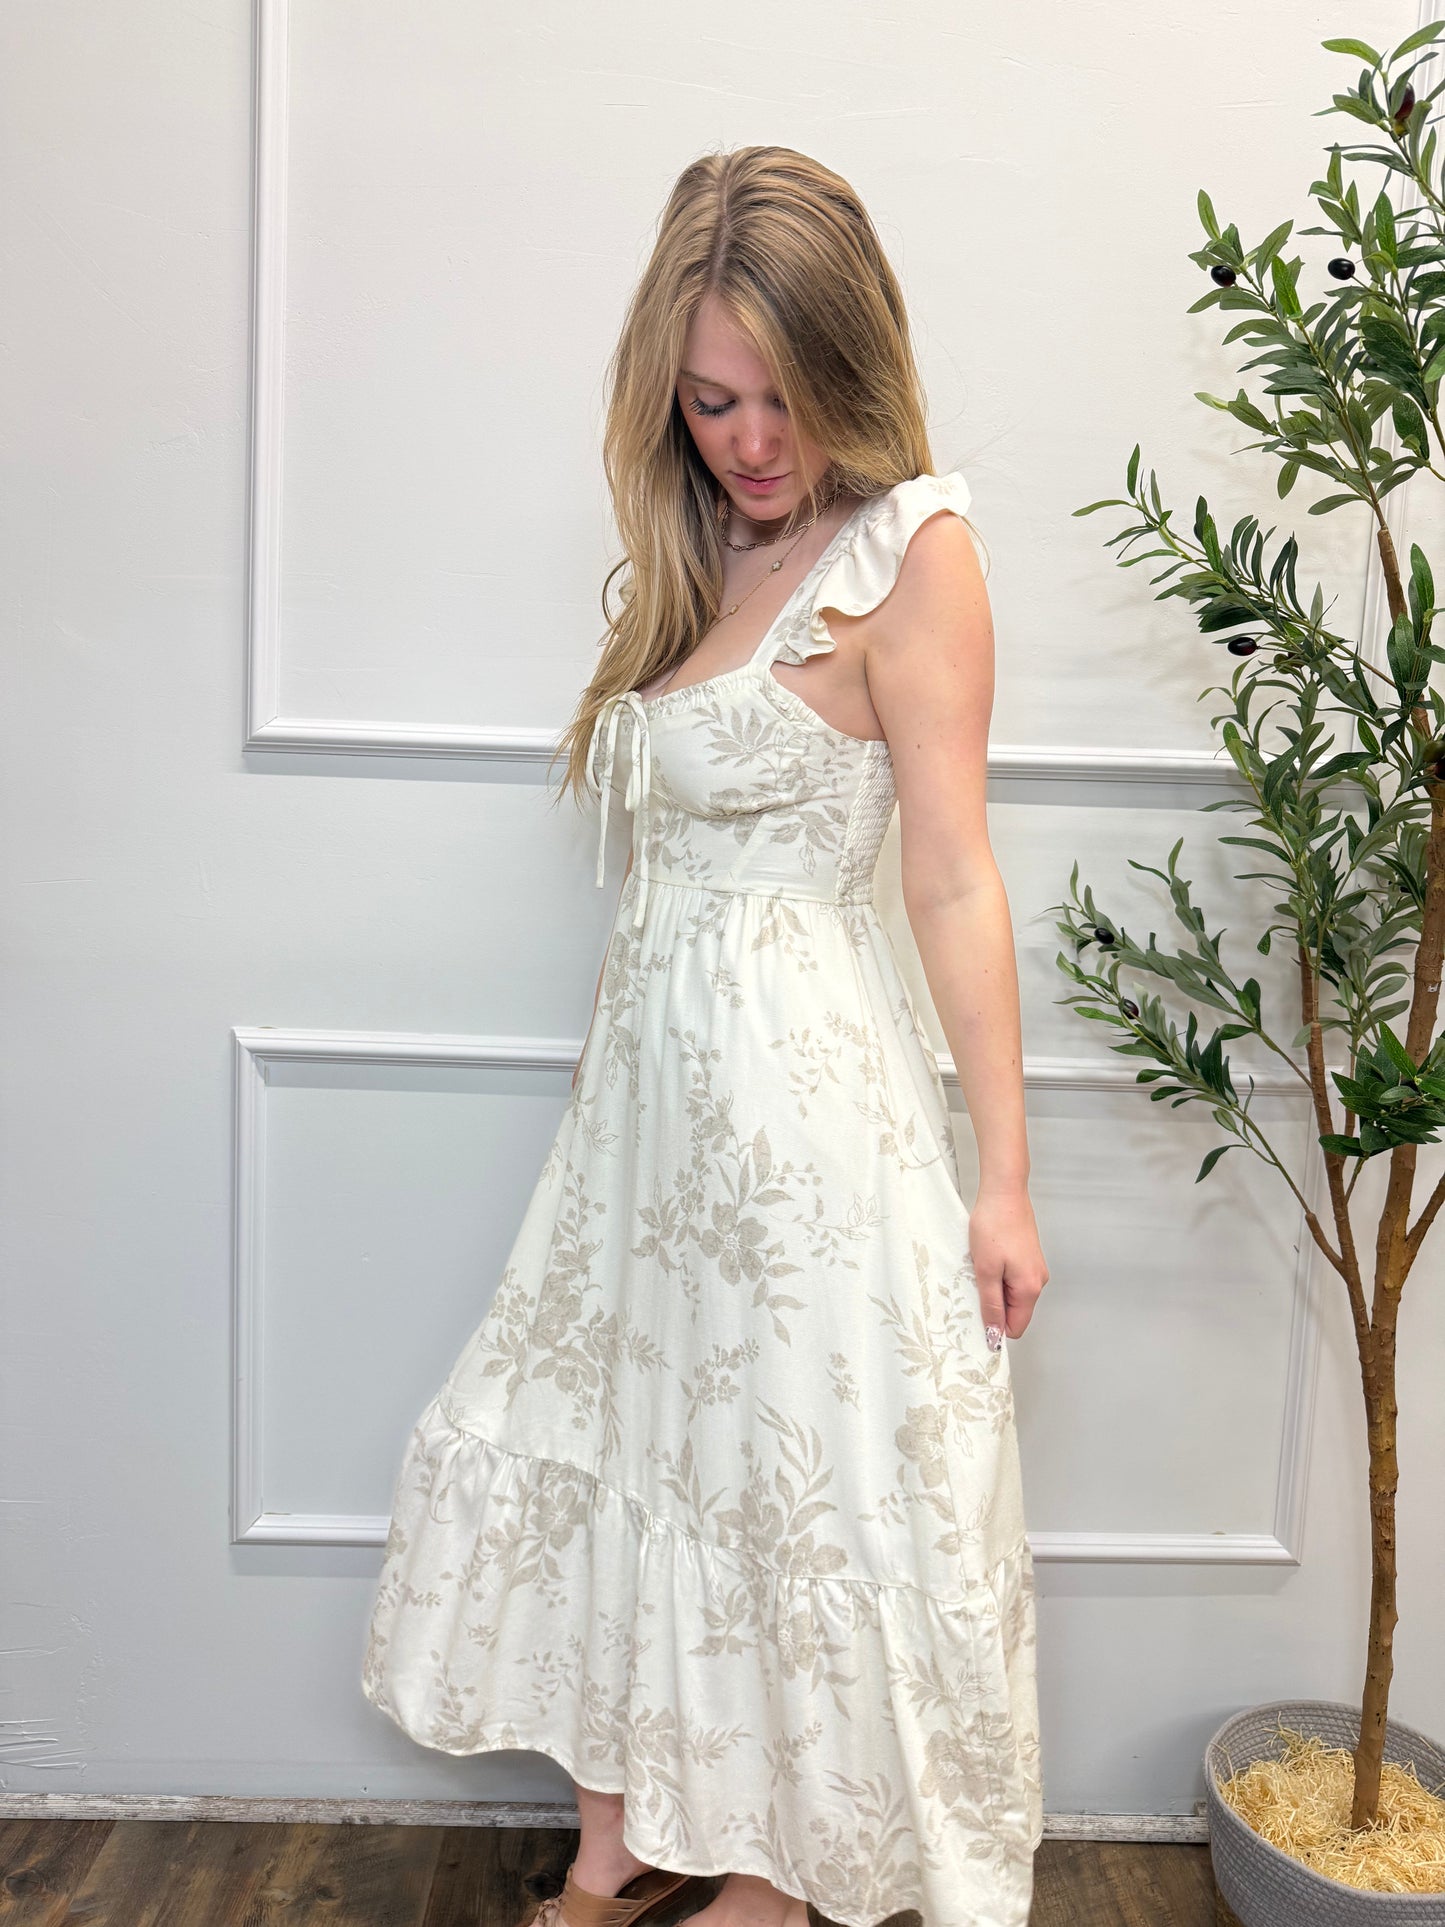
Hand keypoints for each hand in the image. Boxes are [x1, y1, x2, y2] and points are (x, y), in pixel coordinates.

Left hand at [968, 1183, 1048, 1341]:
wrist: (1004, 1191)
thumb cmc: (994, 1226)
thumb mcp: (986, 1270)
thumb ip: (991, 1305)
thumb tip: (995, 1336)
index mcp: (1030, 1289)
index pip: (1016, 1328)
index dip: (996, 1327)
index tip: (976, 1314)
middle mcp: (1038, 1281)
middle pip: (1014, 1312)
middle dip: (993, 1304)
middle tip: (975, 1283)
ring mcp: (1034, 1268)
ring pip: (1011, 1294)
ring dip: (993, 1287)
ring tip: (981, 1266)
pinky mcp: (1028, 1257)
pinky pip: (1012, 1279)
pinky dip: (997, 1274)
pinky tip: (987, 1258)